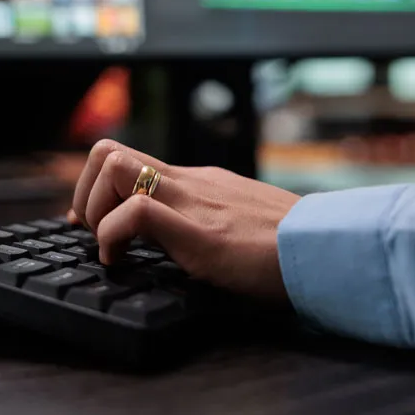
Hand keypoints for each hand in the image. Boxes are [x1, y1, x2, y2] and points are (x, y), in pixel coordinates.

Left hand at [70, 139, 300, 300]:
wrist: (329, 249)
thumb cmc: (289, 244)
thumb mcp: (239, 221)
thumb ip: (210, 218)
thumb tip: (182, 237)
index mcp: (198, 181)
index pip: (129, 157)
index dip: (96, 186)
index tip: (92, 221)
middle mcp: (189, 182)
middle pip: (109, 151)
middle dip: (85, 191)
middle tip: (92, 230)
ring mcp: (193, 202)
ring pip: (114, 166)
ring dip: (96, 208)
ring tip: (111, 247)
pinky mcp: (201, 233)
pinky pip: (138, 213)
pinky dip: (113, 235)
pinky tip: (123, 263)